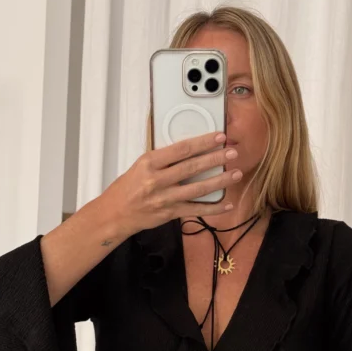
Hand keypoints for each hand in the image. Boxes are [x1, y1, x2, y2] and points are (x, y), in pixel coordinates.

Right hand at [102, 130, 241, 237]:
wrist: (115, 214)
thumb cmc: (127, 188)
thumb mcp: (140, 166)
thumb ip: (163, 160)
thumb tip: (190, 151)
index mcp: (150, 163)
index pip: (181, 149)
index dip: (202, 142)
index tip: (218, 136)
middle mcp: (157, 180)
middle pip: (192, 167)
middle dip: (216, 159)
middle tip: (232, 152)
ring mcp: (165, 198)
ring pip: (198, 189)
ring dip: (220, 181)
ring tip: (236, 174)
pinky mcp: (170, 213)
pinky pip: (196, 210)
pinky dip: (213, 208)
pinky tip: (227, 203)